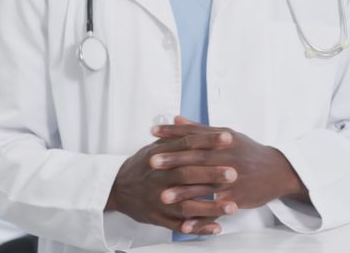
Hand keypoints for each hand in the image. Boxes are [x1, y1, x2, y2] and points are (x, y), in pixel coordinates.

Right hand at [106, 128, 239, 234]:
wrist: (116, 188)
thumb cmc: (140, 166)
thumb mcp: (153, 148)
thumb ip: (172, 138)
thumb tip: (187, 121)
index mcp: (159, 156)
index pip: (185, 145)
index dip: (207, 140)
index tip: (228, 138)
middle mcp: (158, 178)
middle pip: (186, 174)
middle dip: (211, 174)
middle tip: (233, 173)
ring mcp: (158, 199)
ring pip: (186, 205)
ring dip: (210, 207)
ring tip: (232, 206)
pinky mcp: (159, 217)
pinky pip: (180, 225)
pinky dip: (199, 228)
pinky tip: (217, 227)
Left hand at [150, 117, 308, 208]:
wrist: (278, 171)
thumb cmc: (247, 151)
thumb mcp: (226, 135)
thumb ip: (199, 129)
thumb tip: (176, 119)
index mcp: (222, 140)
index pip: (194, 135)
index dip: (173, 133)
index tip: (152, 132)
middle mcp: (227, 157)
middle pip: (196, 159)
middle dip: (173, 161)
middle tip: (151, 163)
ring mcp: (232, 179)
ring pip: (204, 186)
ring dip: (183, 192)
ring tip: (163, 196)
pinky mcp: (237, 197)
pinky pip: (216, 209)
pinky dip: (201, 217)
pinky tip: (186, 223)